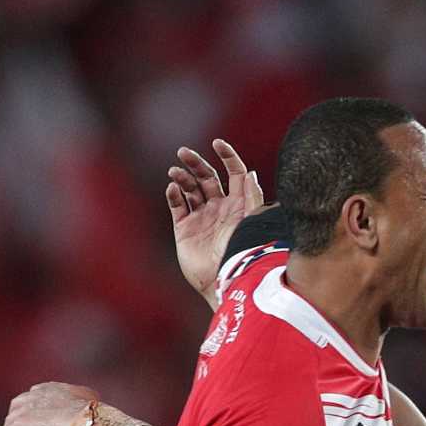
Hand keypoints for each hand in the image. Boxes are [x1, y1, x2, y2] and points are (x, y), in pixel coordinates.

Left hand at [0, 381, 99, 425]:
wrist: (86, 423)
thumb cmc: (93, 417)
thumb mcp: (92, 404)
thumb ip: (89, 404)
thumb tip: (99, 410)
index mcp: (51, 389)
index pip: (36, 394)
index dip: (33, 405)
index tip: (34, 415)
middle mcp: (35, 395)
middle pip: (18, 404)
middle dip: (17, 415)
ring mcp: (24, 410)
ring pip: (10, 421)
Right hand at [167, 138, 266, 302]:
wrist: (225, 281)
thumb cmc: (244, 253)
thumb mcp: (253, 222)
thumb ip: (251, 197)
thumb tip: (250, 173)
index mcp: (238, 203)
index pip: (234, 172)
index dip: (227, 156)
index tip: (217, 143)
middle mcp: (219, 207)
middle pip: (206, 176)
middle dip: (195, 162)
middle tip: (183, 152)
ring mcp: (201, 217)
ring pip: (189, 188)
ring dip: (181, 177)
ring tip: (174, 173)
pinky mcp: (185, 229)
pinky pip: (177, 206)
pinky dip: (173, 195)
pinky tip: (172, 189)